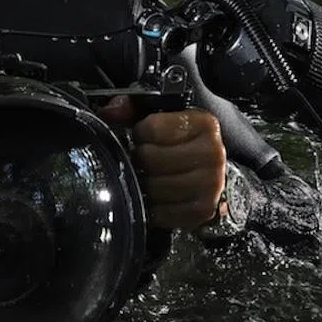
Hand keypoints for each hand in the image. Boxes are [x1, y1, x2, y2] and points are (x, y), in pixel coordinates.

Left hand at [98, 96, 226, 229]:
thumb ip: (131, 107)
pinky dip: (153, 207)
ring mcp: (211, 184)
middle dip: (140, 159)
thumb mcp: (159, 114)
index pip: (153, 129)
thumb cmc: (180, 139)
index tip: (142, 135)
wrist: (208, 166)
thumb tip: (108, 113)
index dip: (140, 132)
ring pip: (155, 187)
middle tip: (141, 158)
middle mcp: (212, 153)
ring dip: (144, 183)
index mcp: (203, 124)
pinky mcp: (203, 210)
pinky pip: (164, 213)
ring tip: (147, 175)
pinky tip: (154, 196)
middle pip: (151, 159)